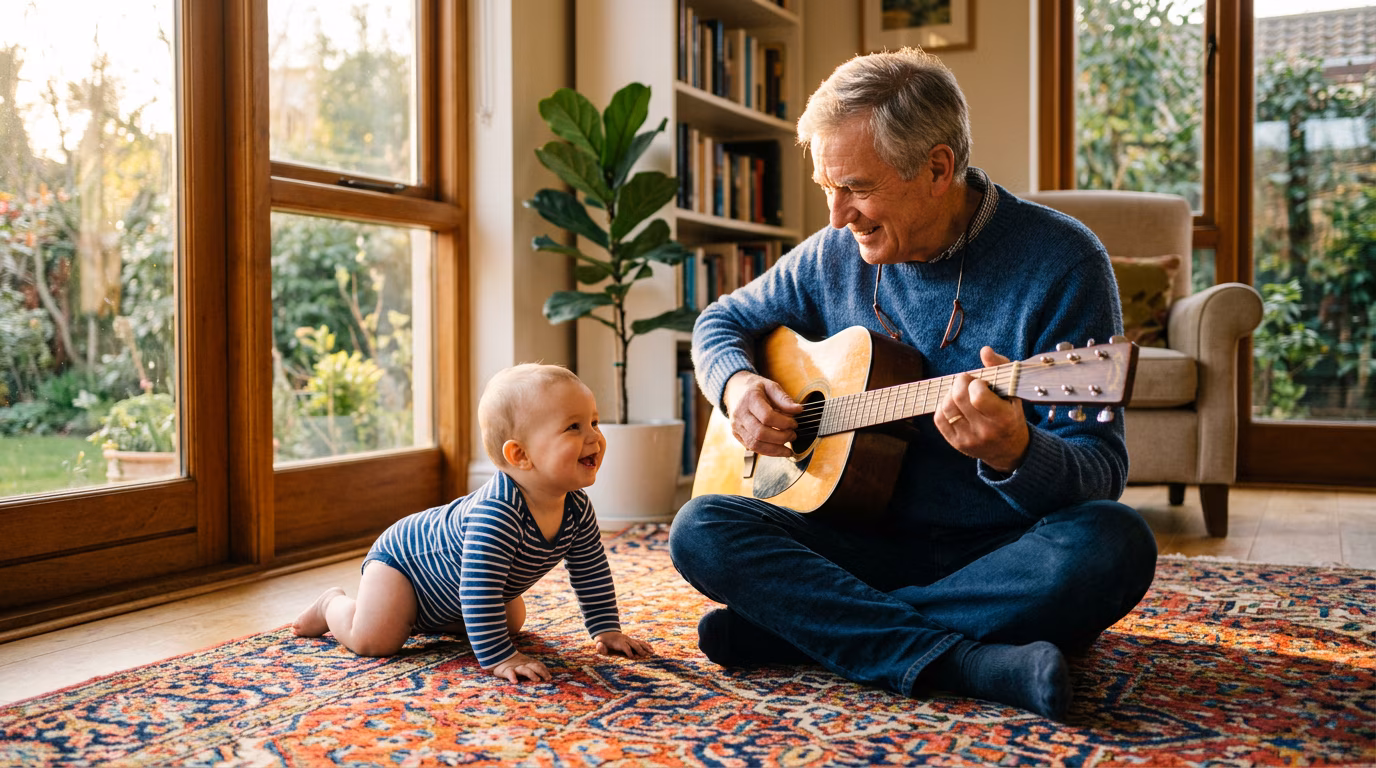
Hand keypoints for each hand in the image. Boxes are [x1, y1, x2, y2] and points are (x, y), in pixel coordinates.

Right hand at [487, 651, 551, 682]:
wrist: (497, 656)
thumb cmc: (513, 663)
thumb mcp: (523, 663)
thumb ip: (533, 667)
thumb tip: (546, 675)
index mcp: (527, 662)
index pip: (538, 665)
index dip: (544, 670)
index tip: (550, 677)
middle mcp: (523, 665)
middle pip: (534, 666)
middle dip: (542, 672)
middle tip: (547, 679)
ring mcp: (515, 667)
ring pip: (524, 670)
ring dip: (532, 674)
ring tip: (537, 680)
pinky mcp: (506, 671)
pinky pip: (509, 674)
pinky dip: (512, 677)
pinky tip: (515, 682)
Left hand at [595, 631, 652, 657]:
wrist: (606, 633)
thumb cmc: (602, 642)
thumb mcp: (599, 644)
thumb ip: (600, 646)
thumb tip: (600, 645)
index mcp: (618, 642)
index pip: (625, 646)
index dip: (628, 651)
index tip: (633, 657)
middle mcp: (625, 640)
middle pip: (634, 644)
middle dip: (639, 649)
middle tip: (644, 656)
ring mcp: (629, 640)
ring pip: (638, 643)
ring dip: (645, 647)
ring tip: (652, 652)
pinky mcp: (631, 641)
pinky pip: (640, 642)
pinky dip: (646, 645)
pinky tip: (651, 649)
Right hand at [723, 371, 804, 457]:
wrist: (735, 389)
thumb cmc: (756, 388)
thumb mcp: (771, 387)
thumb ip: (784, 399)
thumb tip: (798, 410)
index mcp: (750, 399)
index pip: (767, 416)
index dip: (783, 423)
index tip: (795, 424)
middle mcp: (740, 414)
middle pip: (760, 433)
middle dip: (781, 438)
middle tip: (793, 435)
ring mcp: (736, 426)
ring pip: (754, 444)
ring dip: (774, 449)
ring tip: (788, 449)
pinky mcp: (736, 434)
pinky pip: (752, 448)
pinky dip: (767, 451)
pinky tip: (779, 450)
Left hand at [936, 346, 1029, 473]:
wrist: (1010, 451)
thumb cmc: (1011, 415)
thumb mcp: (1013, 392)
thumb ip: (1000, 367)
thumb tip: (985, 350)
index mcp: (1003, 418)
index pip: (978, 396)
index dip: (974, 383)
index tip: (980, 382)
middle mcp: (985, 431)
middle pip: (958, 398)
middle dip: (959, 382)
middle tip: (966, 381)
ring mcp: (969, 439)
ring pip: (946, 407)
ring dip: (950, 393)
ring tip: (960, 392)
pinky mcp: (957, 444)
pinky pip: (939, 419)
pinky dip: (942, 406)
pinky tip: (953, 404)